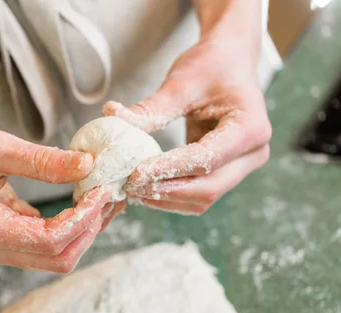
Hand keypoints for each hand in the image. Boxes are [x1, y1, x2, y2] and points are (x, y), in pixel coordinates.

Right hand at [0, 117, 111, 272]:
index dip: (84, 218)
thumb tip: (88, 165)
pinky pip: (46, 242)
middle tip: (109, 193)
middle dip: (90, 228)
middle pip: (59, 258)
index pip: (51, 241)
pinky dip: (70, 225)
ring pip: (56, 255)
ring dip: (83, 229)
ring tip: (101, 195)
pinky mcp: (5, 237)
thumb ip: (41, 160)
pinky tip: (83, 199)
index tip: (102, 188)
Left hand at [103, 34, 270, 214]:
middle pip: (209, 188)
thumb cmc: (210, 65)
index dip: (169, 170)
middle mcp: (253, 153)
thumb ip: (151, 108)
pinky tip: (144, 188)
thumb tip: (111, 115)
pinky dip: (171, 195)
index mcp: (250, 128)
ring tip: (132, 190)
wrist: (230, 60)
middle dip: (167, 191)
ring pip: (203, 198)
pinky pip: (198, 193)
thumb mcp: (181, 83)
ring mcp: (242, 166)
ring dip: (166, 199)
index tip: (135, 173)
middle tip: (129, 186)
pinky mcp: (226, 172)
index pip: (206, 159)